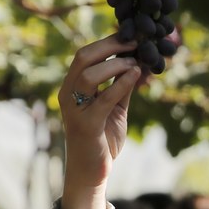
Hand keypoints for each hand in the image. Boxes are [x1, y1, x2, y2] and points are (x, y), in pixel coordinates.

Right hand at [57, 36, 145, 208]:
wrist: (91, 172)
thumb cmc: (102, 139)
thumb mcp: (115, 108)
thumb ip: (122, 87)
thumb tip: (140, 64)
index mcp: (72, 87)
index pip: (85, 54)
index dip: (108, 42)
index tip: (131, 36)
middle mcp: (68, 94)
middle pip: (83, 57)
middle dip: (111, 45)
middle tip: (135, 42)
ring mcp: (75, 109)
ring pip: (89, 74)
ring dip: (116, 64)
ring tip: (136, 63)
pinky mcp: (86, 125)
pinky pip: (103, 99)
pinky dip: (120, 83)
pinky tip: (136, 75)